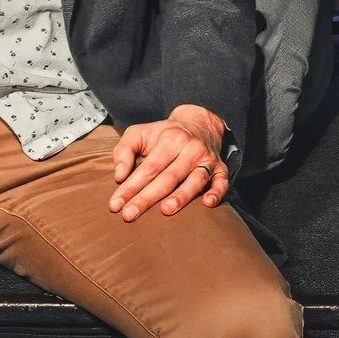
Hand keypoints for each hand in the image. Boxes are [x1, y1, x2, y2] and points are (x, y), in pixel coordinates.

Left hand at [109, 104, 228, 220]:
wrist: (199, 123)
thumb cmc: (163, 134)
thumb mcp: (140, 133)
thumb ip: (124, 150)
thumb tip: (119, 176)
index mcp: (169, 138)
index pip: (148, 167)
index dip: (131, 187)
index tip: (116, 205)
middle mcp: (190, 148)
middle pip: (167, 177)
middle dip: (147, 198)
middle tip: (129, 214)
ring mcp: (207, 159)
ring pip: (194, 180)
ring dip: (181, 196)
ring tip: (166, 211)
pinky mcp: (220, 168)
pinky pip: (222, 181)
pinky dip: (217, 192)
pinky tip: (208, 203)